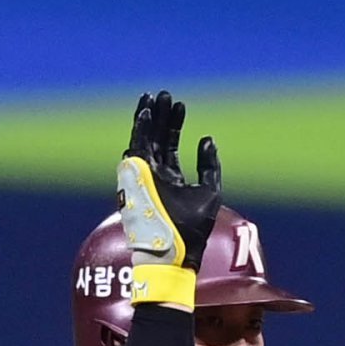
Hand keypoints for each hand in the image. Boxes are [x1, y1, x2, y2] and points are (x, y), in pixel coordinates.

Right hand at [116, 91, 220, 276]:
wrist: (174, 250)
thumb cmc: (192, 230)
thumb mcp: (209, 192)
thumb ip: (209, 166)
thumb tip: (207, 139)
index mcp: (171, 179)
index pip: (171, 146)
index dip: (175, 125)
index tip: (181, 106)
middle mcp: (155, 176)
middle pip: (157, 139)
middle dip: (162, 117)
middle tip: (166, 95)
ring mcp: (144, 176)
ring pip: (144, 139)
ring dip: (149, 117)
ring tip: (154, 97)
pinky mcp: (136, 177)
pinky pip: (135, 148)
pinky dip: (140, 130)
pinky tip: (146, 112)